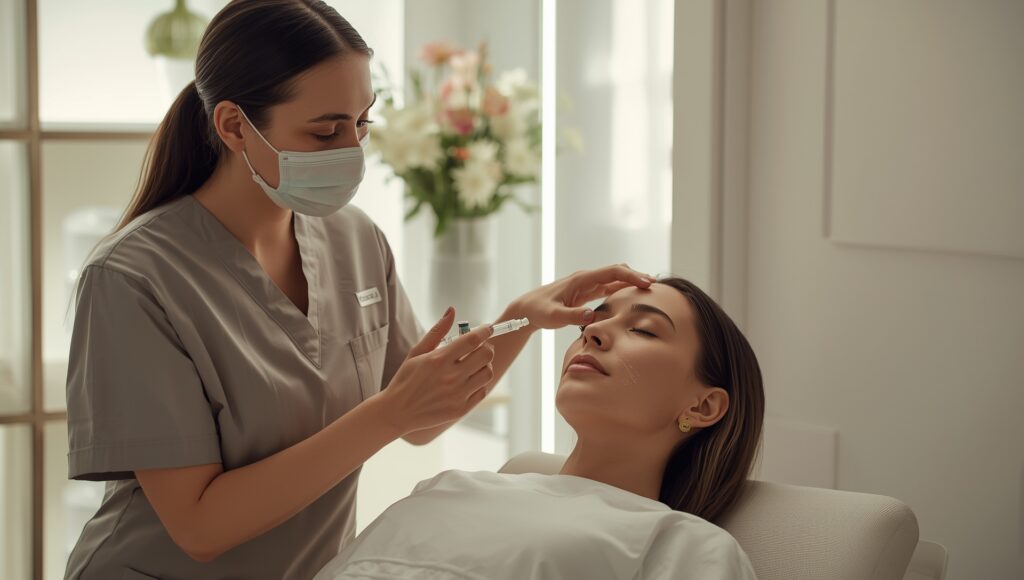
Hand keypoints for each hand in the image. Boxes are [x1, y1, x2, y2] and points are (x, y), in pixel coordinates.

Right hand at [376, 307, 495, 434]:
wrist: (398, 412)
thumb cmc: (406, 379)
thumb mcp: (416, 352)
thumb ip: (437, 331)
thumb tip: (452, 310)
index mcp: (439, 359)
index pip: (472, 340)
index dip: (485, 331)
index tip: (488, 328)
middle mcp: (451, 377)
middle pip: (486, 355)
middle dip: (486, 347)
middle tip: (479, 348)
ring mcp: (457, 394)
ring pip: (488, 373)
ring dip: (484, 366)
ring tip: (473, 365)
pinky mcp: (461, 409)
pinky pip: (482, 390)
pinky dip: (479, 383)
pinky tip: (468, 381)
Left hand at [511, 264, 655, 329]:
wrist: (526, 310)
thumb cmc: (538, 311)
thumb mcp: (553, 317)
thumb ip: (572, 316)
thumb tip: (592, 316)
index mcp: (581, 279)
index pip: (611, 272)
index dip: (631, 276)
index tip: (647, 283)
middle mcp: (586, 279)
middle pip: (617, 272)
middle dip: (636, 276)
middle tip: (655, 286)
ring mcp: (586, 285)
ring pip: (614, 279)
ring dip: (631, 282)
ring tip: (650, 290)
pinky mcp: (586, 293)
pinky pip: (608, 288)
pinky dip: (622, 289)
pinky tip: (632, 296)